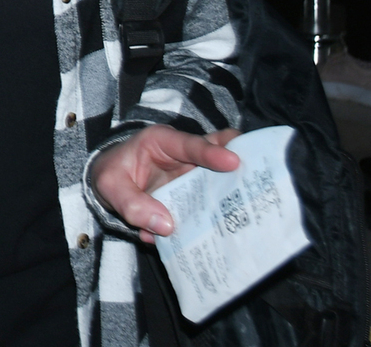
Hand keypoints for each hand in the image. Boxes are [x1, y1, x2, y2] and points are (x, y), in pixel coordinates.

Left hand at [91, 125, 240, 242]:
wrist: (110, 183)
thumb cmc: (111, 175)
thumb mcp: (111, 186)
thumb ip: (132, 204)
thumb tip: (166, 227)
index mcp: (161, 141)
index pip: (190, 145)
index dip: (212, 153)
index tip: (233, 161)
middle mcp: (184, 155)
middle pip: (219, 152)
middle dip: (241, 160)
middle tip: (259, 176)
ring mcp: (194, 175)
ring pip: (223, 178)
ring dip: (235, 191)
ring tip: (252, 206)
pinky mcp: (197, 194)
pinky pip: (213, 202)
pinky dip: (220, 213)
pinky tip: (228, 229)